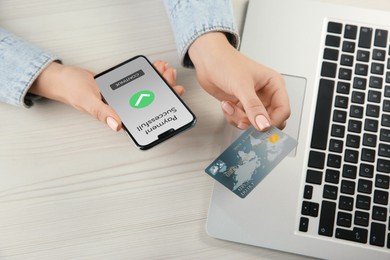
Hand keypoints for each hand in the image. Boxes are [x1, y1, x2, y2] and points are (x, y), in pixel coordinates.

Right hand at [29, 60, 183, 130]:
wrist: (63, 79)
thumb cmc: (72, 91)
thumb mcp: (87, 101)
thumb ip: (102, 113)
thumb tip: (117, 126)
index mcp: (118, 115)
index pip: (146, 111)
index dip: (162, 101)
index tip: (173, 90)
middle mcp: (123, 108)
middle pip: (150, 99)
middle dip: (163, 86)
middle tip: (170, 74)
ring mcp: (123, 98)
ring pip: (146, 89)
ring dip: (157, 79)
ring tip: (165, 68)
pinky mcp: (121, 88)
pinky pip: (137, 81)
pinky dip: (147, 74)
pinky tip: (155, 67)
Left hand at [188, 32, 289, 130]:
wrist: (207, 60)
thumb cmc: (226, 63)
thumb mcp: (242, 86)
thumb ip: (253, 107)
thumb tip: (264, 124)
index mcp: (274, 84)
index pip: (283, 110)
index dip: (273, 121)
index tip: (260, 127)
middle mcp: (266, 94)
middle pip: (270, 119)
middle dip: (255, 123)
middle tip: (244, 119)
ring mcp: (253, 101)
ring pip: (253, 123)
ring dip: (239, 118)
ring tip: (230, 106)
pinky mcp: (241, 106)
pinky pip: (241, 121)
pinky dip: (232, 117)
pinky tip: (226, 104)